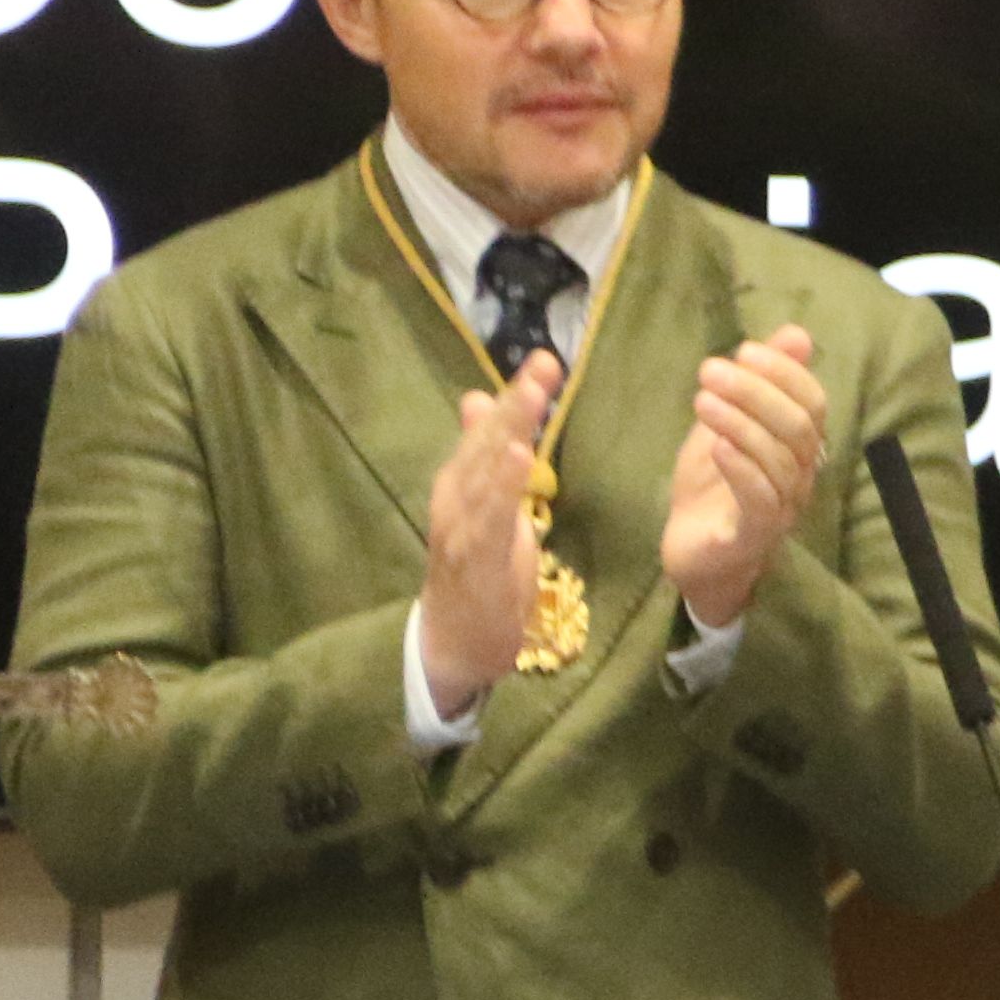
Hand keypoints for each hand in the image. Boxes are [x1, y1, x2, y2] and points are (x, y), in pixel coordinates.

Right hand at [416, 357, 556, 717]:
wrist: (453, 640)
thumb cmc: (478, 571)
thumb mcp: (489, 506)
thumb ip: (484, 456)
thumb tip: (481, 398)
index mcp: (462, 481)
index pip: (492, 429)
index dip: (516, 395)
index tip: (545, 359)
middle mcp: (455, 495)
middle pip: (487, 440)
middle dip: (516, 401)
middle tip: (543, 363)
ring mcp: (459, 525)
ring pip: (484, 471)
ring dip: (507, 432)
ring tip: (531, 397)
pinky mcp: (471, 557)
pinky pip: (488, 517)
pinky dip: (501, 487)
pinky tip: (517, 458)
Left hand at [662, 325, 825, 630]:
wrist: (692, 552)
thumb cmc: (714, 486)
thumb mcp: (730, 423)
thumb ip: (760, 384)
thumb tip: (797, 335)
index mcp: (800, 448)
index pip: (812, 403)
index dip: (784, 374)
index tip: (744, 350)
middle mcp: (802, 477)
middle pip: (798, 427)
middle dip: (755, 391)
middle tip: (709, 370)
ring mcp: (783, 508)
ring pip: (779, 460)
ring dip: (740, 423)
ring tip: (702, 400)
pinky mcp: (754, 536)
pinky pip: (761, 500)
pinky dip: (742, 469)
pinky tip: (717, 445)